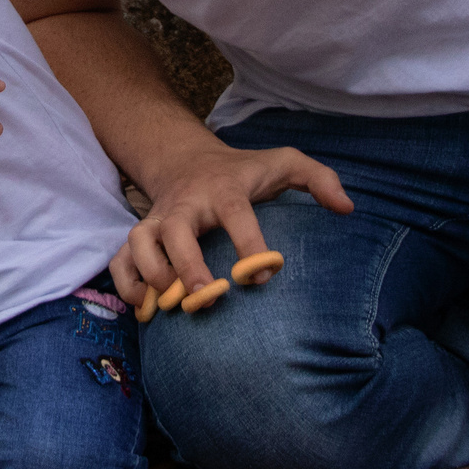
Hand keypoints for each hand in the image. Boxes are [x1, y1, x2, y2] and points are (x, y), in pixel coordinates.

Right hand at [107, 136, 352, 300]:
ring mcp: (158, 220)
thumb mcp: (283, 163)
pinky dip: (126, 283)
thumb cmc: (243, 171)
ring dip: (150, 273)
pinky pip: (121, 259)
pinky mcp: (141, 236)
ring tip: (170, 303)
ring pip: (139, 242)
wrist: (186, 161)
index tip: (266, 273)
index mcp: (224, 189)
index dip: (250, 243)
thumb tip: (347, 208)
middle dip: (186, 263)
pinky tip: (145, 308)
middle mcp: (186, 204)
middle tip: (206, 296)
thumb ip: (319, 179)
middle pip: (176, 228)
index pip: (236, 212)